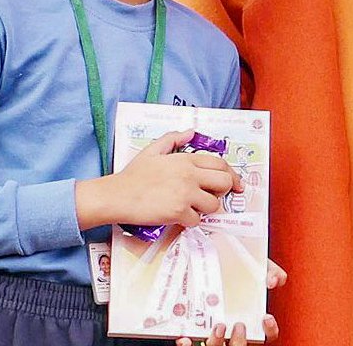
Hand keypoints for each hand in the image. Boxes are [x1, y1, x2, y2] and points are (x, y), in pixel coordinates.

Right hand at [76, 130, 240, 229]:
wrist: (116, 196)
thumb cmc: (133, 174)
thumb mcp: (152, 150)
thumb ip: (173, 139)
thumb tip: (191, 132)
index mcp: (186, 160)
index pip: (220, 164)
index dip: (232, 174)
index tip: (236, 183)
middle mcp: (190, 176)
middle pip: (224, 183)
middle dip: (223, 191)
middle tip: (213, 196)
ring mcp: (185, 194)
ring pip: (213, 205)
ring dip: (206, 208)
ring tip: (193, 207)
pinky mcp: (178, 212)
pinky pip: (197, 220)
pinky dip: (191, 221)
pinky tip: (180, 217)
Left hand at [174, 260, 287, 344]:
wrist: (206, 259)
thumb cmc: (233, 268)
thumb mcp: (253, 266)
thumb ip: (268, 271)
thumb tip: (275, 280)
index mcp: (249, 320)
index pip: (267, 336)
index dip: (269, 331)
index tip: (266, 317)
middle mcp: (232, 331)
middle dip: (240, 341)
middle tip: (239, 325)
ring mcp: (213, 335)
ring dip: (217, 342)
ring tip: (218, 326)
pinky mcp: (194, 334)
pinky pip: (191, 345)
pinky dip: (188, 345)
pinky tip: (185, 338)